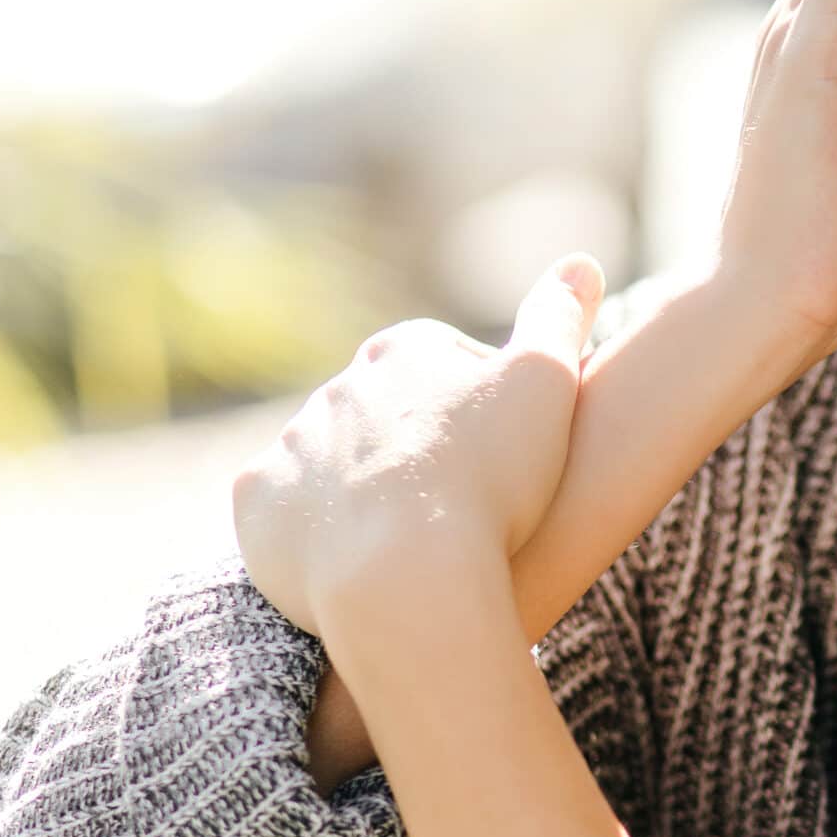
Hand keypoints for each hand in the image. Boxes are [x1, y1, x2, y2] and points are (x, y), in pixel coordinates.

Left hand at [232, 255, 605, 639]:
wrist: (407, 574)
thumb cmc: (490, 474)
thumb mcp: (549, 381)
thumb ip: (558, 318)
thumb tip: (580, 263)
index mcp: (403, 350)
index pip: (444, 363)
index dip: (482, 404)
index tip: (508, 447)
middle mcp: (337, 388)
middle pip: (388, 413)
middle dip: (419, 443)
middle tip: (466, 497)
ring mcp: (289, 448)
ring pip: (335, 462)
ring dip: (367, 488)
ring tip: (415, 538)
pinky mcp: (257, 507)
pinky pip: (286, 512)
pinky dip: (315, 530)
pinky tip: (357, 557)